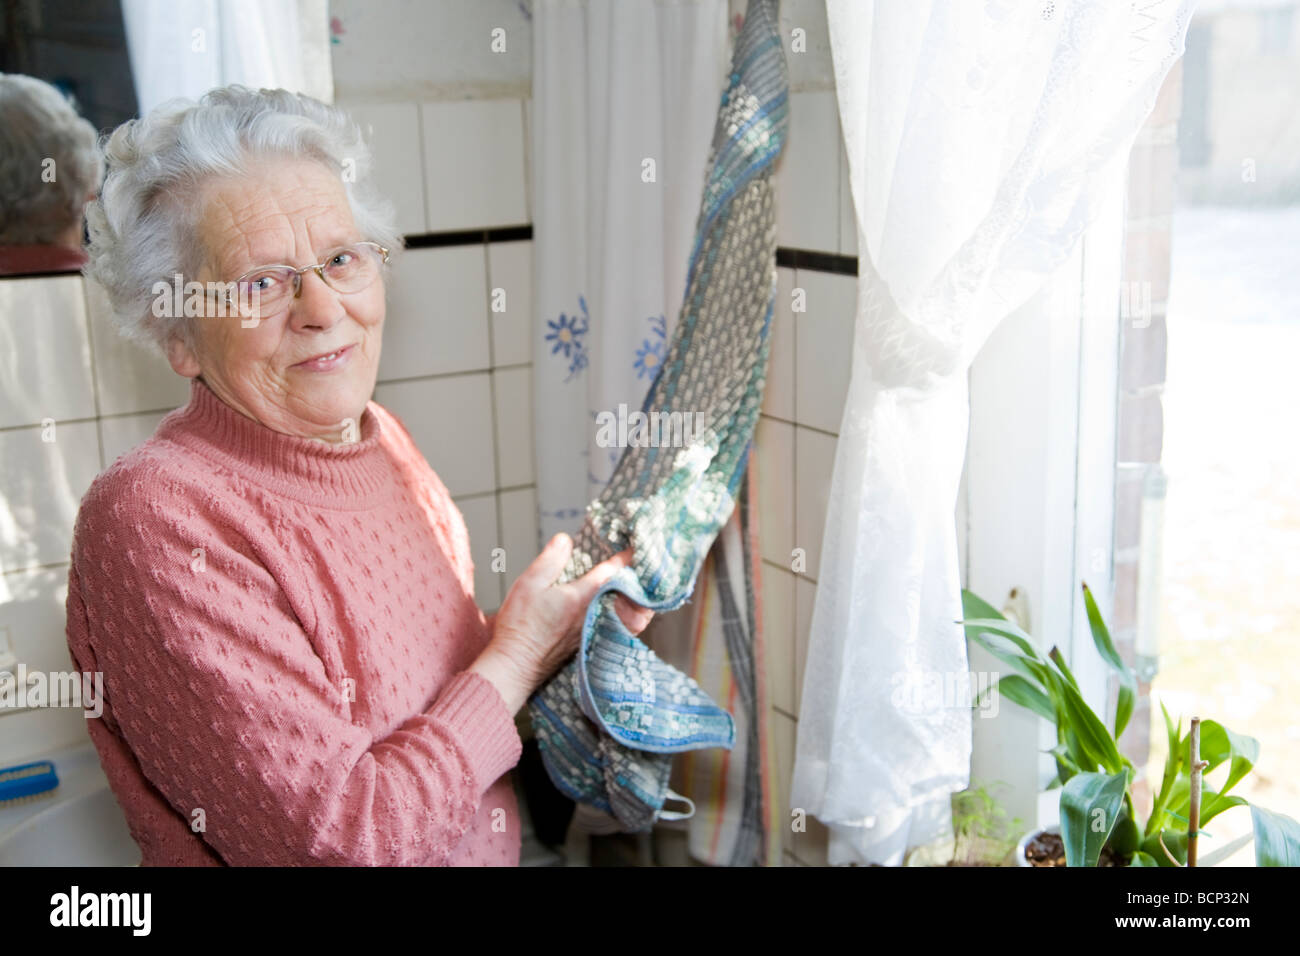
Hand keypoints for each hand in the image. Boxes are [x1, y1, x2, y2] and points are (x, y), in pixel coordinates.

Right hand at [469, 534, 653, 712]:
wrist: (515, 665)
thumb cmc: (520, 626)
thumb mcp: (530, 584)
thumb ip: (550, 560)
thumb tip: (565, 540)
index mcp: (582, 597)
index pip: (610, 572)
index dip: (624, 557)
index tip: (636, 547)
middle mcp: (593, 615)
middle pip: (623, 594)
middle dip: (632, 579)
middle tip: (639, 565)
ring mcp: (592, 631)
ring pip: (620, 611)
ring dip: (628, 598)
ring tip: (631, 586)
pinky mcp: (587, 643)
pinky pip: (612, 625)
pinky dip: (618, 614)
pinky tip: (612, 609)